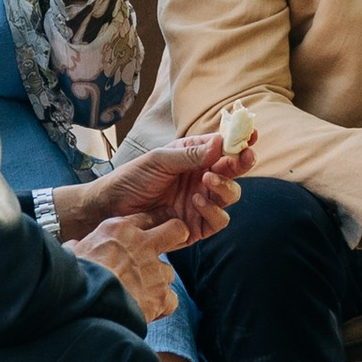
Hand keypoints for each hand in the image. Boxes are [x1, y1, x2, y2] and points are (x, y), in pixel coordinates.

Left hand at [59, 136, 245, 252]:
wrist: (110, 208)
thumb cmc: (132, 178)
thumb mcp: (159, 160)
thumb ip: (190, 154)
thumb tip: (221, 143)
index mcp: (195, 158)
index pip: (224, 148)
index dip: (240, 141)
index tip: (251, 135)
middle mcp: (203, 179)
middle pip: (235, 171)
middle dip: (242, 163)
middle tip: (241, 158)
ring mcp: (202, 203)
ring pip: (231, 195)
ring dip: (226, 186)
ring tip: (208, 180)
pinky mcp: (197, 226)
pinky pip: (218, 219)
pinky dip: (213, 209)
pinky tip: (196, 201)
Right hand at [78, 214, 180, 321]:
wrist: (86, 304)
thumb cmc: (75, 277)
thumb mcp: (71, 254)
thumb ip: (78, 247)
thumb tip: (73, 246)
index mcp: (119, 230)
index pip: (145, 218)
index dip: (147, 228)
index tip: (144, 236)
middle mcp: (142, 245)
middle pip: (176, 229)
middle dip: (175, 236)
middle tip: (166, 249)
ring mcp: (154, 270)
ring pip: (169, 271)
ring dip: (158, 281)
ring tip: (140, 293)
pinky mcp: (161, 295)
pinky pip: (171, 300)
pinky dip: (162, 307)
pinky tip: (148, 311)